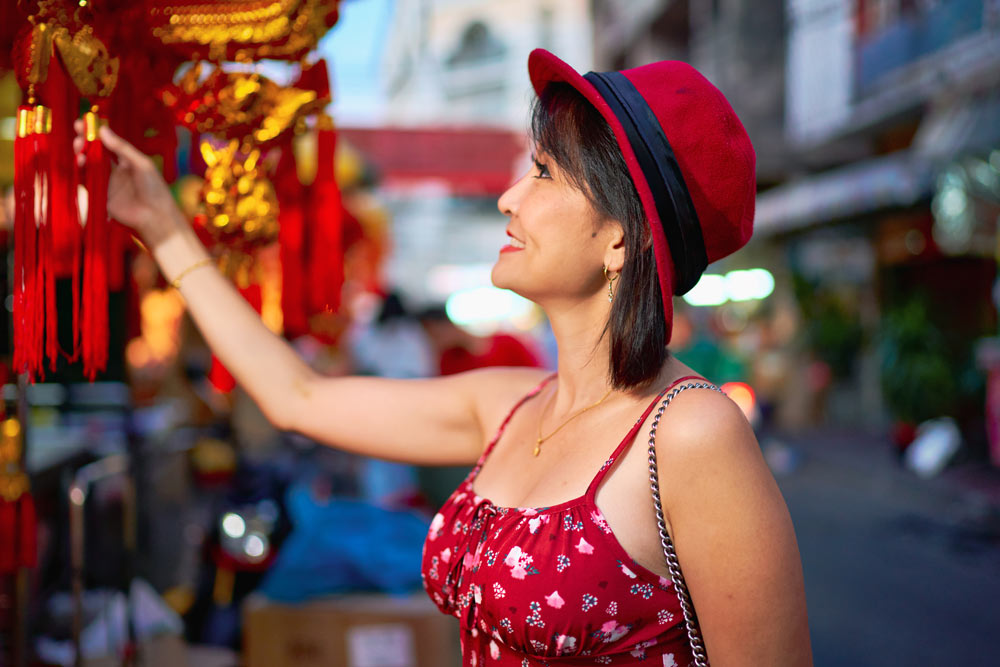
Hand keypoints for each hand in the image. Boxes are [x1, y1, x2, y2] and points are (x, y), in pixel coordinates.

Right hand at [73, 122, 180, 244]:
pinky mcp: (100, 195)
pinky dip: (81, 171)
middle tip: (77, 132)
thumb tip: (103, 130)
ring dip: (81, 154)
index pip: (109, 144)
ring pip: (89, 166)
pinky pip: (86, 181)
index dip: (97, 134)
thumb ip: (122, 148)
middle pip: (96, 153)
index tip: (84, 122)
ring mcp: (107, 183)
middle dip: (85, 142)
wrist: (154, 217)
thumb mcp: (141, 164)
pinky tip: (79, 161)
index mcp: (128, 161)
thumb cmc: (154, 189)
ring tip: (77, 146)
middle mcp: (116, 171)